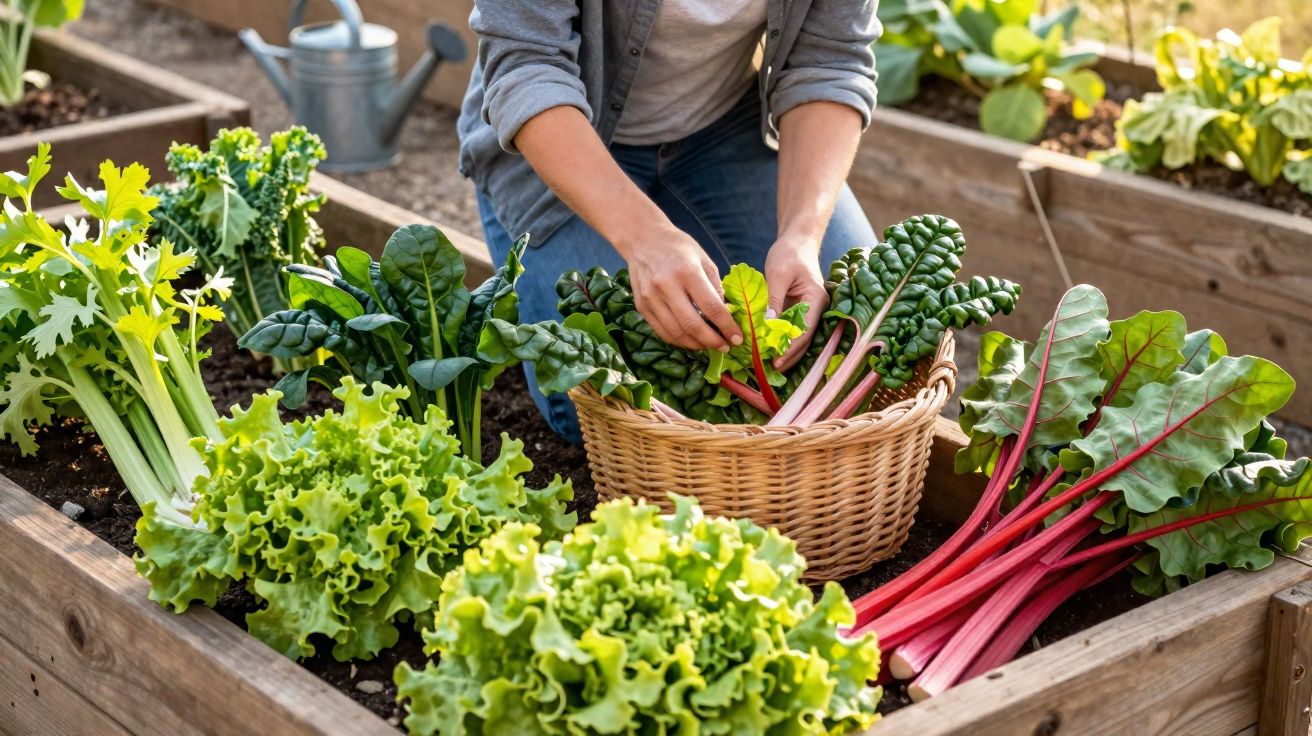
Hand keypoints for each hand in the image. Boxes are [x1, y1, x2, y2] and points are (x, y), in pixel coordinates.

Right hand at [624, 225, 742, 350]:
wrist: (643, 239)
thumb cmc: (678, 247)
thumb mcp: (703, 259)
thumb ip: (715, 286)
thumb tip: (726, 314)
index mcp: (687, 271)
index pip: (711, 307)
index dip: (726, 327)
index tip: (738, 338)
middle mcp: (667, 286)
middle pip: (692, 325)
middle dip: (713, 341)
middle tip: (726, 346)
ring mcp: (651, 298)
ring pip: (676, 333)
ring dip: (696, 345)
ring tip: (710, 346)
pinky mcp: (641, 306)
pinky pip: (662, 332)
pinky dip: (679, 341)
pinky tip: (691, 340)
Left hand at [765, 238, 827, 369]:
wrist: (797, 241)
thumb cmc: (789, 253)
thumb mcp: (777, 274)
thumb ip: (773, 299)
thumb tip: (767, 325)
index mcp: (816, 300)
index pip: (805, 331)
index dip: (791, 349)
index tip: (777, 361)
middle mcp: (816, 309)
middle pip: (804, 340)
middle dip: (788, 356)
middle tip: (768, 369)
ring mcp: (808, 311)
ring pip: (798, 338)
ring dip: (784, 351)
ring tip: (767, 365)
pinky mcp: (798, 310)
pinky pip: (790, 330)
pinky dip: (780, 340)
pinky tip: (767, 349)